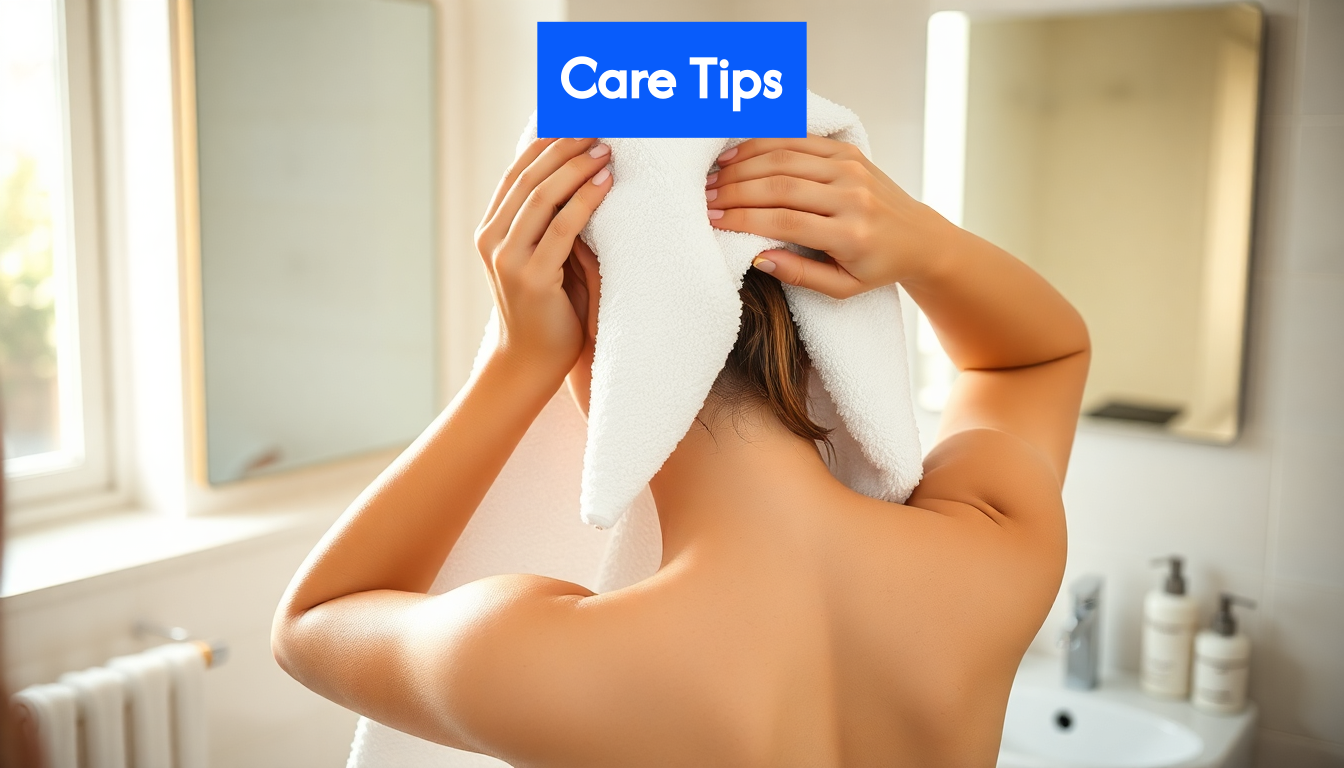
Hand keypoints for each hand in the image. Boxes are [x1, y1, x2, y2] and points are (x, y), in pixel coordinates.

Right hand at [475, 138, 611, 378]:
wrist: (534, 360)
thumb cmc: (550, 306)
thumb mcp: (547, 254)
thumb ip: (553, 221)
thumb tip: (584, 173)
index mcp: (491, 228)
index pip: (516, 172)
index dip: (546, 143)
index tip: (576, 121)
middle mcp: (492, 239)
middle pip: (528, 177)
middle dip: (564, 147)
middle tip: (598, 129)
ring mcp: (507, 258)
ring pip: (541, 197)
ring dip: (577, 167)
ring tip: (606, 150)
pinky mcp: (531, 278)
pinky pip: (561, 228)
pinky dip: (585, 200)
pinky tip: (606, 183)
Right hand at [706, 136, 952, 297]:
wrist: (920, 238)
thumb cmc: (876, 267)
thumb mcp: (842, 288)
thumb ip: (800, 276)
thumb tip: (758, 259)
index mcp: (851, 234)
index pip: (785, 221)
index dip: (744, 219)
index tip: (713, 221)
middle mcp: (852, 196)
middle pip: (780, 185)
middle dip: (736, 190)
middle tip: (704, 198)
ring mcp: (851, 168)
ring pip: (786, 158)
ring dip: (743, 165)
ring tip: (714, 177)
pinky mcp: (848, 152)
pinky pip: (798, 141)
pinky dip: (764, 144)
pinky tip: (737, 155)